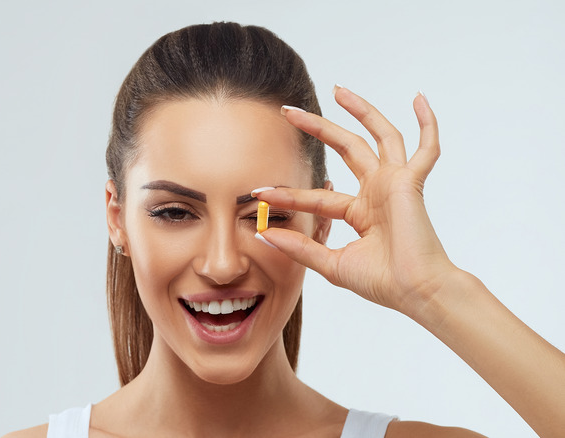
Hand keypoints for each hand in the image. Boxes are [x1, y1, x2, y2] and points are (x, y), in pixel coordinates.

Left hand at [255, 87, 457, 315]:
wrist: (414, 292)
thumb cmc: (381, 283)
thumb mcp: (331, 263)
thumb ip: (300, 247)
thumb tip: (263, 233)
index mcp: (359, 212)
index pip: (317, 196)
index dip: (288, 195)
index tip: (259, 192)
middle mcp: (376, 192)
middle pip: (344, 149)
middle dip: (317, 128)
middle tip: (288, 112)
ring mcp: (395, 185)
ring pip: (378, 136)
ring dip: (361, 111)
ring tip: (338, 90)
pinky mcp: (411, 183)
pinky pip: (426, 148)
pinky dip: (426, 123)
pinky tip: (418, 98)